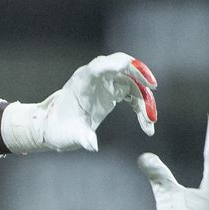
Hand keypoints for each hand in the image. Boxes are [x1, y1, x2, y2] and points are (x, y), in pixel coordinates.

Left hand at [1, 53, 157, 154]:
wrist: (55, 128)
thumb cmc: (59, 130)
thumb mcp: (68, 136)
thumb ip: (81, 137)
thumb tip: (92, 145)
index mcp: (82, 81)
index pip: (101, 66)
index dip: (117, 63)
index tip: (133, 67)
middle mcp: (96, 77)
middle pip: (123, 67)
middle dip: (139, 75)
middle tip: (153, 88)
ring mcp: (106, 83)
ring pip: (132, 82)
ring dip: (144, 100)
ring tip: (149, 125)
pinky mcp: (112, 92)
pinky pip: (133, 94)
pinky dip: (141, 108)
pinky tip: (147, 127)